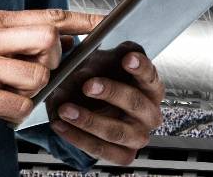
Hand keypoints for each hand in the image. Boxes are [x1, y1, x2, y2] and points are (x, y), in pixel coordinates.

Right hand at [0, 9, 101, 135]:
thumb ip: (20, 37)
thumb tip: (65, 36)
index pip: (49, 16)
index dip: (82, 19)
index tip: (105, 23)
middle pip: (50, 40)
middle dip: (54, 61)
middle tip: (36, 73)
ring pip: (38, 76)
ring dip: (33, 92)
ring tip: (11, 93)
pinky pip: (20, 106)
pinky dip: (19, 113)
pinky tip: (2, 109)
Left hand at [47, 51, 164, 164]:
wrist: (87, 104)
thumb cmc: (100, 80)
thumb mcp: (101, 61)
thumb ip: (99, 60)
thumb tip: (86, 71)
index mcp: (151, 88)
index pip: (151, 76)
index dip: (141, 67)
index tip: (127, 59)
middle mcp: (149, 114)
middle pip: (136, 104)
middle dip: (112, 93)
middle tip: (88, 85)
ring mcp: (137, 136)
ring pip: (118, 132)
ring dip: (90, 121)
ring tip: (66, 109)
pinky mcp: (123, 155)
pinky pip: (102, 150)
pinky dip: (78, 138)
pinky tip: (61, 124)